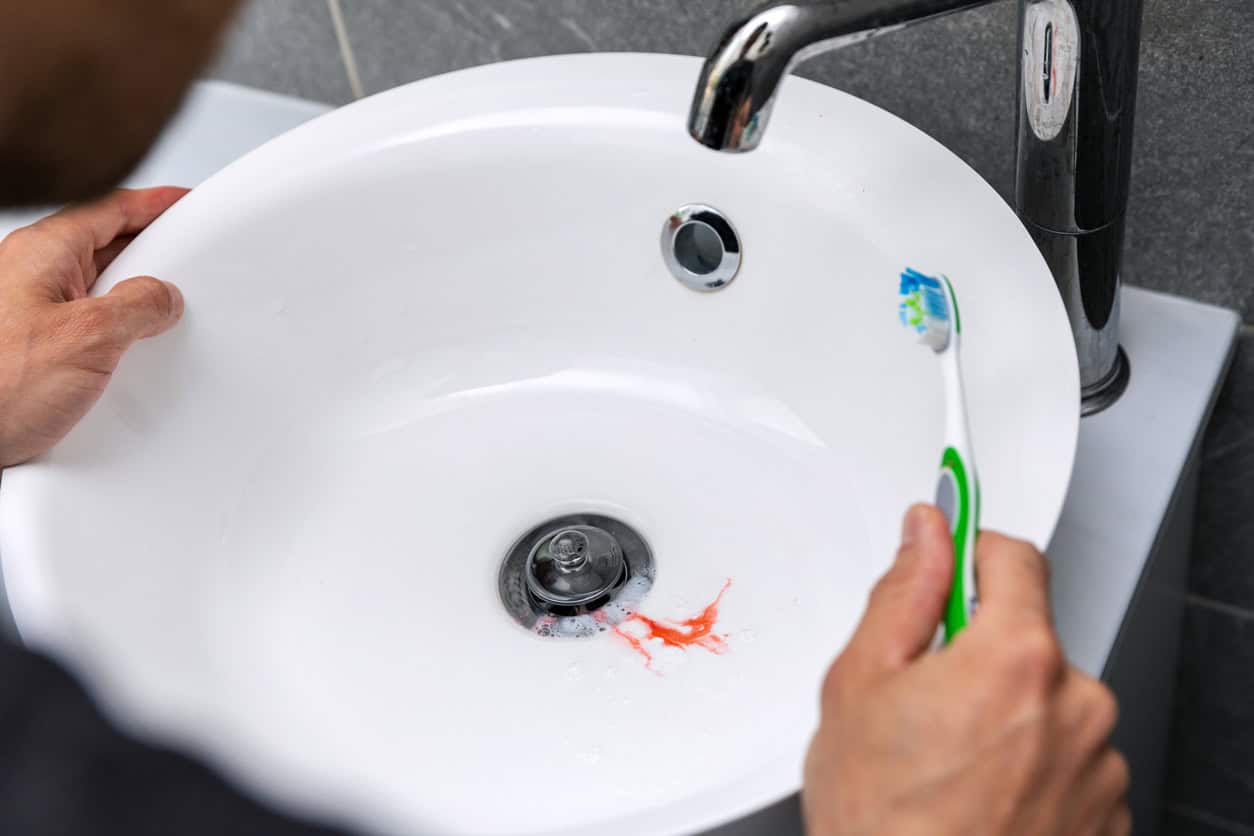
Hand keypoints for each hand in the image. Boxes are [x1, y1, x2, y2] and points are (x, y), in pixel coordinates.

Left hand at [0, 187, 186, 466]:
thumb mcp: (90, 337)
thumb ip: (138, 306)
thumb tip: (163, 297)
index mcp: (41, 252)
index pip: (108, 209)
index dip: (153, 204)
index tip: (183, 202)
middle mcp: (28, 274)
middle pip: (101, 245)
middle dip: (147, 250)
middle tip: (188, 258)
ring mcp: (24, 310)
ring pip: (92, 287)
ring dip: (129, 296)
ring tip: (165, 312)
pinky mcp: (26, 347)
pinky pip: (81, 324)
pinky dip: (111, 329)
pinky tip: (128, 352)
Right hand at [803, 505, 1129, 835]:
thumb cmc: (882, 819)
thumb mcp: (859, 684)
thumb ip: (902, 593)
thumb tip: (924, 536)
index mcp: (1015, 659)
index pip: (1013, 556)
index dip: (970, 552)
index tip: (953, 553)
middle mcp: (1076, 705)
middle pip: (1029, 635)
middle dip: (980, 649)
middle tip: (925, 696)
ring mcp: (1098, 764)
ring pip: (1049, 699)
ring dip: (1009, 710)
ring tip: (950, 760)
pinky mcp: (1106, 811)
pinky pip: (1070, 756)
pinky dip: (1032, 761)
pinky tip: (980, 791)